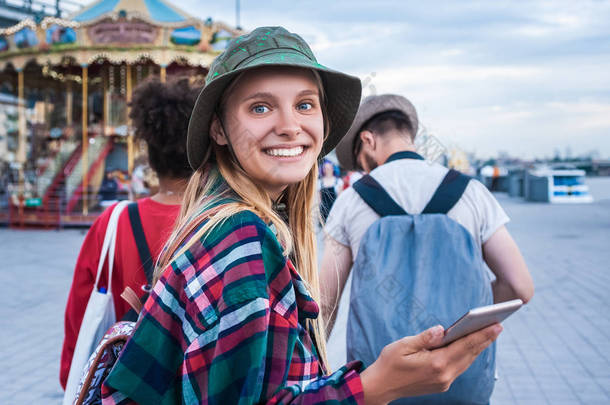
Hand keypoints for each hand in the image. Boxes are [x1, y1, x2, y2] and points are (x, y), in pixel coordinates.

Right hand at [360, 323, 501, 404]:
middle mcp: (444, 375)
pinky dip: (468, 356)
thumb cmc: (389, 363)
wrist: (381, 386)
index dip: (481, 334)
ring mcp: (444, 382)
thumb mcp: (403, 345)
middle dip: (484, 339)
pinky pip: (459, 367)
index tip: (495, 325)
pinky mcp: (442, 384)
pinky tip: (471, 347)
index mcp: (436, 364)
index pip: (464, 346)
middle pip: (470, 354)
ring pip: (466, 362)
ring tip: (488, 334)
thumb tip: (441, 329)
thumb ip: (425, 337)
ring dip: (478, 348)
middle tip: (498, 325)